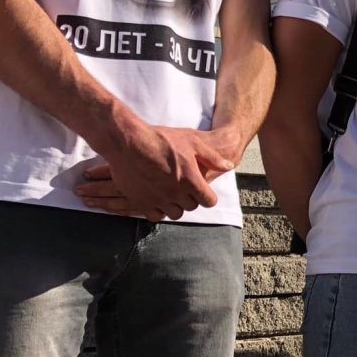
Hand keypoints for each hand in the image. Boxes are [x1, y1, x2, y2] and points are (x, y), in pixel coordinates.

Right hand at [75, 125, 233, 219]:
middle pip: (191, 207)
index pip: (209, 201)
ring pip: (175, 214)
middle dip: (191, 199)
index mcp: (190, 180)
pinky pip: (156, 216)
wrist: (128, 142)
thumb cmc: (162, 140)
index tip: (202, 191)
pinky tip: (158, 199)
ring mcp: (157, 200)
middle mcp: (176, 193)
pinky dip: (159, 210)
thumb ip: (212, 157)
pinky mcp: (141, 203)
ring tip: (171, 193)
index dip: (208, 196)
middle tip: (185, 188)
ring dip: (176, 206)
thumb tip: (228, 166)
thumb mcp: (192, 142)